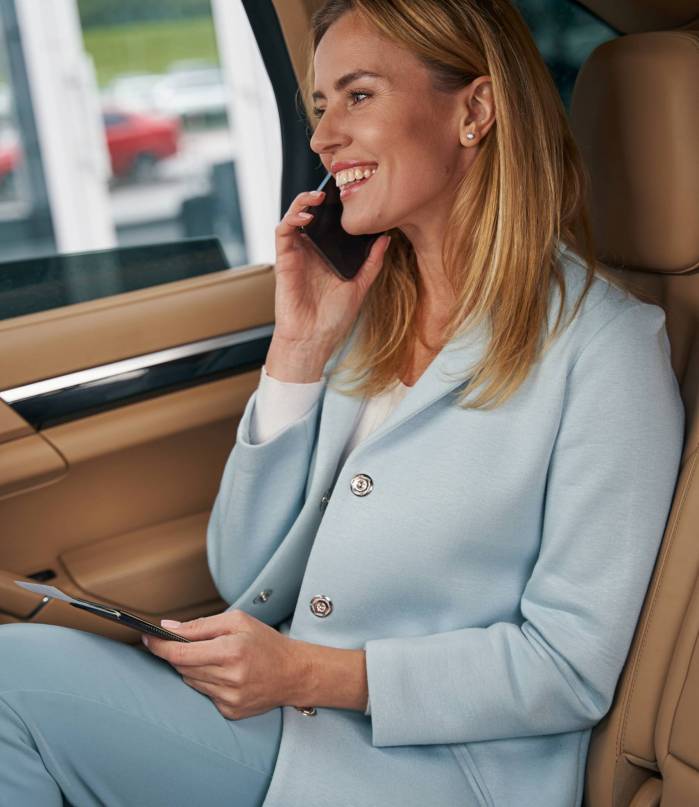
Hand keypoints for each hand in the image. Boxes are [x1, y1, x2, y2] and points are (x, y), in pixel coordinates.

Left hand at [141, 610, 308, 719]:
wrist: (294, 673)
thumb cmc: (266, 642)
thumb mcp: (238, 621)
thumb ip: (201, 625)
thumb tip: (168, 628)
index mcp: (231, 650)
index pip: (181, 652)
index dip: (159, 646)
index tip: (147, 637)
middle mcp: (230, 677)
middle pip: (183, 667)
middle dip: (177, 653)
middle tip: (180, 642)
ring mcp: (230, 698)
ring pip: (191, 681)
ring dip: (192, 668)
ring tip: (211, 657)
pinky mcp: (230, 711)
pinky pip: (204, 694)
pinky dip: (206, 681)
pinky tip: (222, 674)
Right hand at [273, 189, 391, 350]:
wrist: (313, 339)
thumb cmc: (333, 318)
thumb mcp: (360, 286)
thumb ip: (372, 262)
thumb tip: (387, 238)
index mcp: (329, 255)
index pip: (331, 224)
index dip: (338, 207)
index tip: (352, 194)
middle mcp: (312, 251)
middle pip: (313, 215)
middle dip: (321, 198)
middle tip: (335, 189)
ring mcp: (297, 254)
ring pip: (295, 218)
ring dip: (303, 202)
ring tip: (318, 196)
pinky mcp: (284, 261)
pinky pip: (283, 232)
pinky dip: (291, 219)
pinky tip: (305, 216)